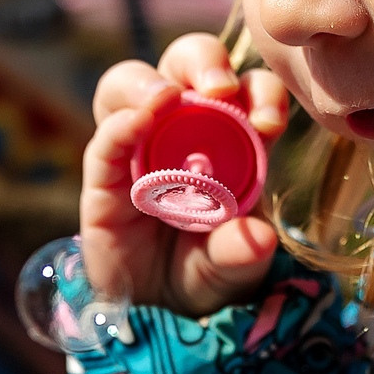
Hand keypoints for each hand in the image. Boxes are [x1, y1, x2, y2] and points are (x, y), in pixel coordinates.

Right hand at [82, 33, 290, 314]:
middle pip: (187, 66)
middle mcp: (185, 129)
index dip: (261, 93)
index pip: (248, 91)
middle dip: (205, 63)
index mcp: (235, 139)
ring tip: (166, 96)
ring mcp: (140, 147)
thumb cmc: (209, 270)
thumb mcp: (236, 266)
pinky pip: (105, 141)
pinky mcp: (104, 176)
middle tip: (221, 89)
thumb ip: (243, 251)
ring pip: (134, 85)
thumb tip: (257, 239)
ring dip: (150, 83)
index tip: (270, 123)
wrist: (159, 310)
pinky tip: (135, 122)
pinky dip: (118, 124)